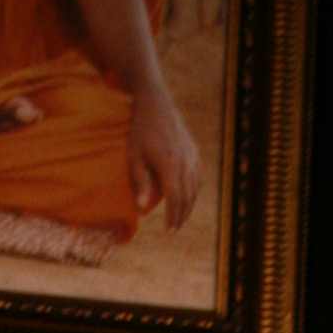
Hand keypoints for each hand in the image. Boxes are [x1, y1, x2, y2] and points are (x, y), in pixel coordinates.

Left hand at [131, 89, 201, 225]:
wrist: (155, 102)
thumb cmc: (140, 130)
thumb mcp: (134, 155)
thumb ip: (139, 182)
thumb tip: (142, 208)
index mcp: (170, 164)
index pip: (175, 198)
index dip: (173, 217)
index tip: (168, 231)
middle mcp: (185, 162)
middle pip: (187, 197)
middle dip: (181, 215)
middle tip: (174, 229)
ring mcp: (192, 155)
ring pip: (195, 188)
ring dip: (189, 205)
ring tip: (180, 217)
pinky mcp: (194, 150)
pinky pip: (198, 176)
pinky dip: (194, 190)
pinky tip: (188, 197)